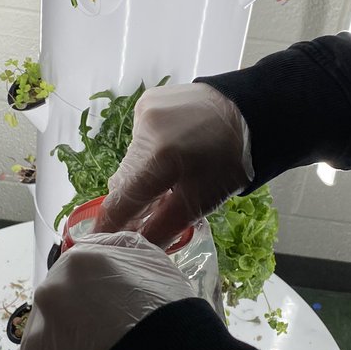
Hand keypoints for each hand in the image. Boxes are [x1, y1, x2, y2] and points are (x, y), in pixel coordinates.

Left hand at [12, 232, 194, 349]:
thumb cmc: (170, 321)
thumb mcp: (159, 265)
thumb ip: (125, 247)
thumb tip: (105, 244)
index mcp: (76, 264)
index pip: (81, 271)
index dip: (102, 293)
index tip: (121, 313)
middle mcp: (45, 298)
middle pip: (60, 308)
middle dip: (82, 323)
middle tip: (114, 346)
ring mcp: (31, 344)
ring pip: (49, 347)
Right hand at [96, 83, 253, 246]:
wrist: (250, 114)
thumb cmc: (229, 164)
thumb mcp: (199, 203)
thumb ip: (161, 229)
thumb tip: (134, 248)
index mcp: (160, 158)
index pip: (121, 200)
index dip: (109, 226)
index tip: (100, 243)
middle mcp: (145, 130)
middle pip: (124, 180)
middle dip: (131, 201)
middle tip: (146, 214)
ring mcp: (145, 111)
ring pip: (130, 159)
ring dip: (140, 176)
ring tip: (168, 178)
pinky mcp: (148, 101)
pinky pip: (139, 137)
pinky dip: (149, 151)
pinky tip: (171, 150)